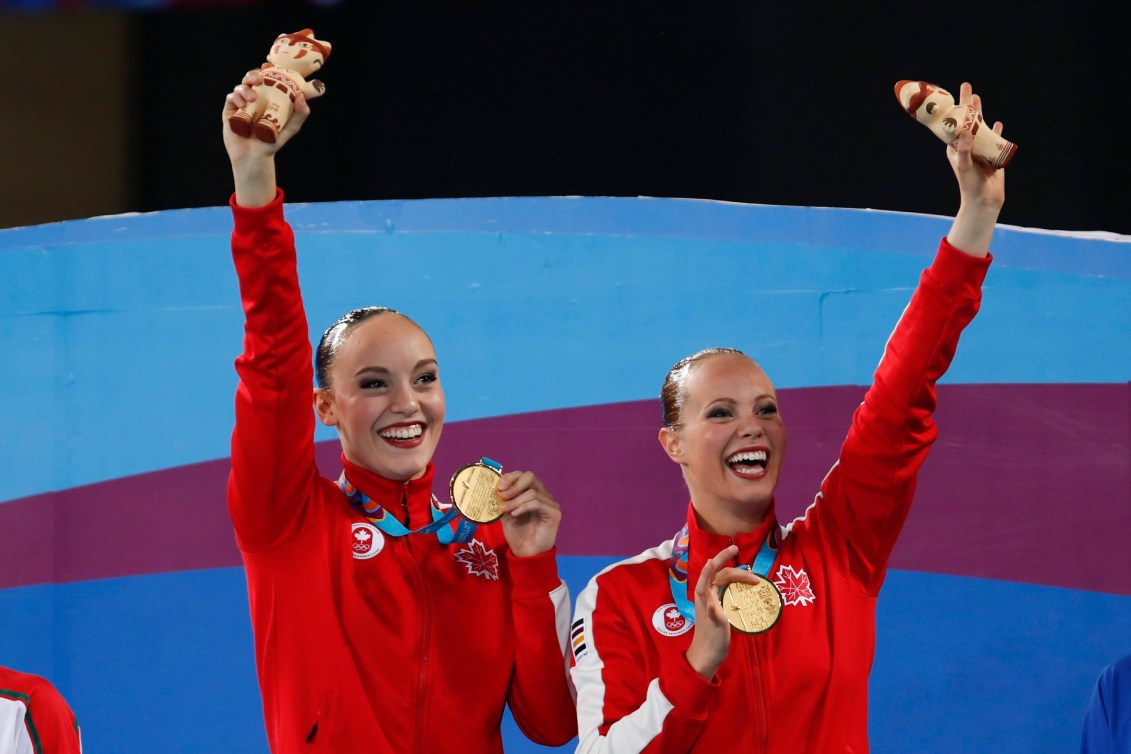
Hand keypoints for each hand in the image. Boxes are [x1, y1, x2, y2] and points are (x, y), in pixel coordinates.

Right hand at [222, 70, 310, 206]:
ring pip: (241, 87)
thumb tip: (301, 96)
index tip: (269, 66)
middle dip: (253, 75)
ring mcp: (241, 104)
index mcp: (268, 99)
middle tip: (259, 80)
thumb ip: (299, 115)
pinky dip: (237, 97)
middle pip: (251, 79)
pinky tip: (242, 103)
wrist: (254, 157)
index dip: (267, 70)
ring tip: (252, 99)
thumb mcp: (289, 129)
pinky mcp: (230, 111)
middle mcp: (254, 99)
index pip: (267, 80)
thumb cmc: (271, 143)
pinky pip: (231, 97)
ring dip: (245, 88)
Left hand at [497, 470, 561, 557]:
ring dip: (515, 500)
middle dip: (513, 485)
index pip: (523, 475)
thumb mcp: (505, 513)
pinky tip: (515, 514)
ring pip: (532, 491)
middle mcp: (542, 494)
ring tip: (505, 509)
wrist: (525, 553)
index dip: (510, 477)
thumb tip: (493, 488)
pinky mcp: (554, 512)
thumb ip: (502, 500)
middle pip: (530, 476)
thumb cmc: (517, 533)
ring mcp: (550, 502)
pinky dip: (523, 506)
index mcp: (531, 491)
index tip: (498, 487)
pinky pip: (537, 503)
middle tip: (502, 495)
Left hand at [684, 545, 761, 679]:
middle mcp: (705, 595)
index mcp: (703, 597)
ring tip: (752, 579)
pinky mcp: (716, 605)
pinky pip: (725, 588)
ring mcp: (711, 599)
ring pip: (723, 580)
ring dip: (736, 576)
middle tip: (749, 568)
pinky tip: (743, 585)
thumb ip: (714, 614)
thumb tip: (712, 603)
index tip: (728, 551)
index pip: (708, 574)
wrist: (707, 655)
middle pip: (719, 574)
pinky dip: (735, 583)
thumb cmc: (711, 641)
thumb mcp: (715, 628)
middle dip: (733, 568)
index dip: (716, 562)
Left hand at [946, 82, 1005, 256]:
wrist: (985, 199)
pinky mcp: (991, 154)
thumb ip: (964, 149)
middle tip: (966, 87)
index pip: (952, 125)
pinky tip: (998, 123)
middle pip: (966, 121)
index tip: (949, 96)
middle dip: (966, 105)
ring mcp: (979, 149)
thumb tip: (966, 131)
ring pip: (980, 127)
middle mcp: (966, 146)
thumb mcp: (964, 166)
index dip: (952, 111)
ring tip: (977, 98)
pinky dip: (996, 131)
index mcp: (955, 148)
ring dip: (980, 113)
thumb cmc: (970, 185)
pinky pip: (994, 139)